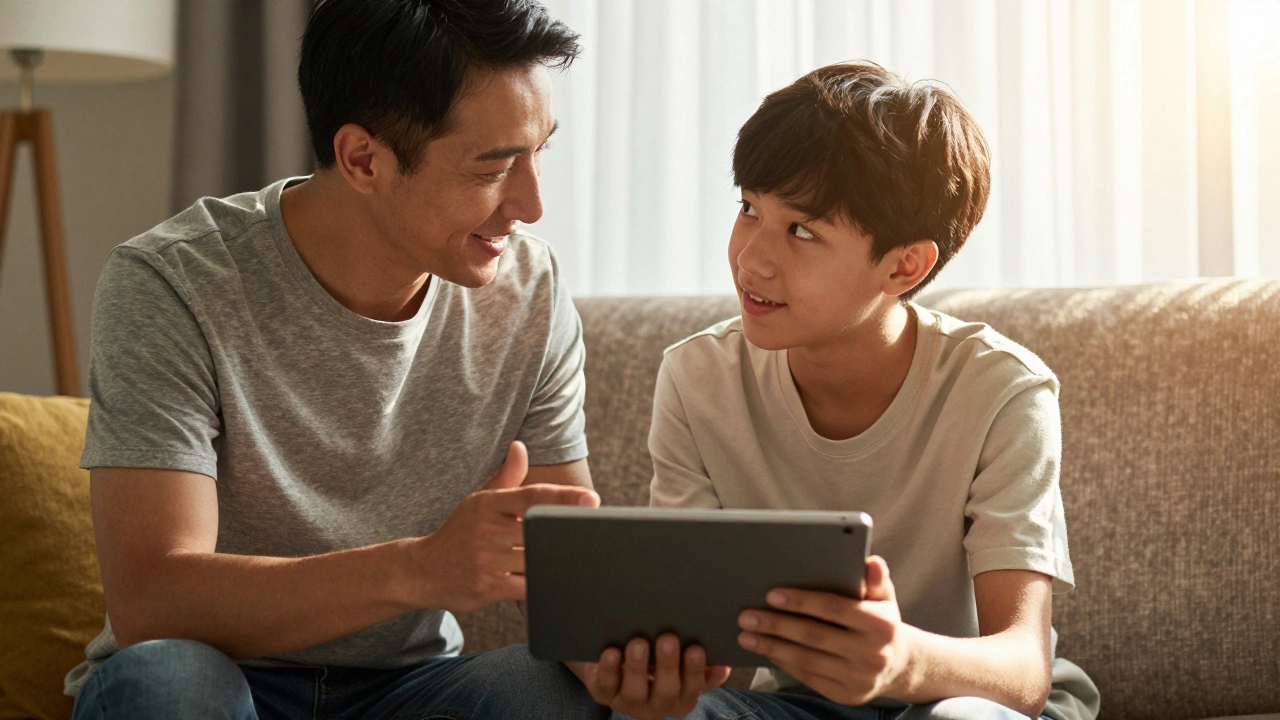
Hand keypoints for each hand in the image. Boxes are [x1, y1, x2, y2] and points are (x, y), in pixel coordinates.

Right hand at [414, 441, 599, 613]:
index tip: (592, 499)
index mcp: (487, 504)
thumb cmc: (460, 533)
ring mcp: (486, 560)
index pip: (531, 496)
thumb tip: (520, 447)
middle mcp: (486, 530)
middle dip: (567, 532)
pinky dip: (544, 584)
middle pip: (539, 529)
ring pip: (536, 559)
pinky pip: (527, 587)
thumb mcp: (479, 502)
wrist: (422, 571)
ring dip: (558, 559)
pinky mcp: (487, 587)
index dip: (564, 496)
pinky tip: (559, 581)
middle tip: (597, 533)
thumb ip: (506, 477)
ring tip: (584, 558)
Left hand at [574, 634, 731, 719]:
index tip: (696, 648)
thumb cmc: (657, 660)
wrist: (615, 661)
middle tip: (668, 639)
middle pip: (665, 692)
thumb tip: (724, 666)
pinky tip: (611, 652)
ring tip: (639, 643)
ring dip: (638, 667)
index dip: (695, 672)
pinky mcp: (604, 693)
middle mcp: (656, 707)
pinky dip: (608, 669)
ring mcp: (629, 703)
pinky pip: (606, 686)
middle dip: (668, 666)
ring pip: (635, 691)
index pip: (691, 690)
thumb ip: (702, 669)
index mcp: (680, 700)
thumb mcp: (681, 666)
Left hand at [736, 556, 911, 705]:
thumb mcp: (883, 598)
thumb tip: (871, 561)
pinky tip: (767, 650)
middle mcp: (873, 654)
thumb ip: (875, 579)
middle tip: (746, 616)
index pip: (834, 608)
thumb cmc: (880, 621)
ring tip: (746, 634)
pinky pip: (808, 677)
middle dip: (776, 625)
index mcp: (882, 624)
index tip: (771, 594)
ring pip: (807, 659)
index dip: (801, 601)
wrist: (897, 665)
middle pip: (814, 636)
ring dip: (772, 646)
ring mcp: (859, 678)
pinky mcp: (846, 695)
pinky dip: (784, 663)